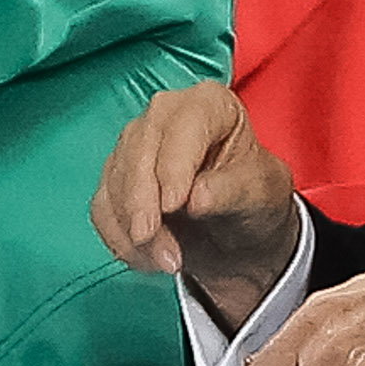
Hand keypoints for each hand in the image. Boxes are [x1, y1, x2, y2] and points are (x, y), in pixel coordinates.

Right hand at [91, 81, 305, 324]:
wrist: (239, 230)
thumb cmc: (255, 197)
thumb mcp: (261, 193)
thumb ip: (231, 190)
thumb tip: (196, 198)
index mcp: (210, 104)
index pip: (185, 124)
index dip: (175, 164)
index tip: (174, 205)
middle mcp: (165, 115)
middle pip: (139, 149)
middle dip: (142, 201)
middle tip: (153, 240)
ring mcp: (135, 145)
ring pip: (116, 180)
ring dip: (133, 227)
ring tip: (167, 262)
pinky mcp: (116, 178)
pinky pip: (103, 206)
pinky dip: (119, 237)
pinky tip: (147, 259)